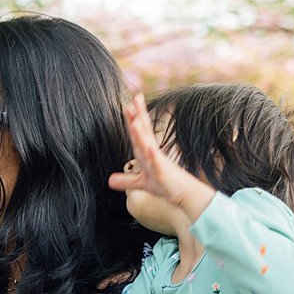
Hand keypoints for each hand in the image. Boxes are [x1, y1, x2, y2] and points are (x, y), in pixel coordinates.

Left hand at [106, 93, 212, 215]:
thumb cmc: (164, 186)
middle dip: (139, 115)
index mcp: (147, 152)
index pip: (138, 133)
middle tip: (135, 98)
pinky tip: (149, 147)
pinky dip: (153, 154)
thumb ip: (125, 180)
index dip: (132, 120)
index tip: (127, 106)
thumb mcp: (140, 183)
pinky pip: (157, 162)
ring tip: (135, 118)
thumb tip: (110, 181)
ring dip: (142, 132)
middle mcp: (153, 152)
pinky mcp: (163, 172)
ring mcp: (158, 160)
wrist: (183, 195)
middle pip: (145, 131)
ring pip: (148, 144)